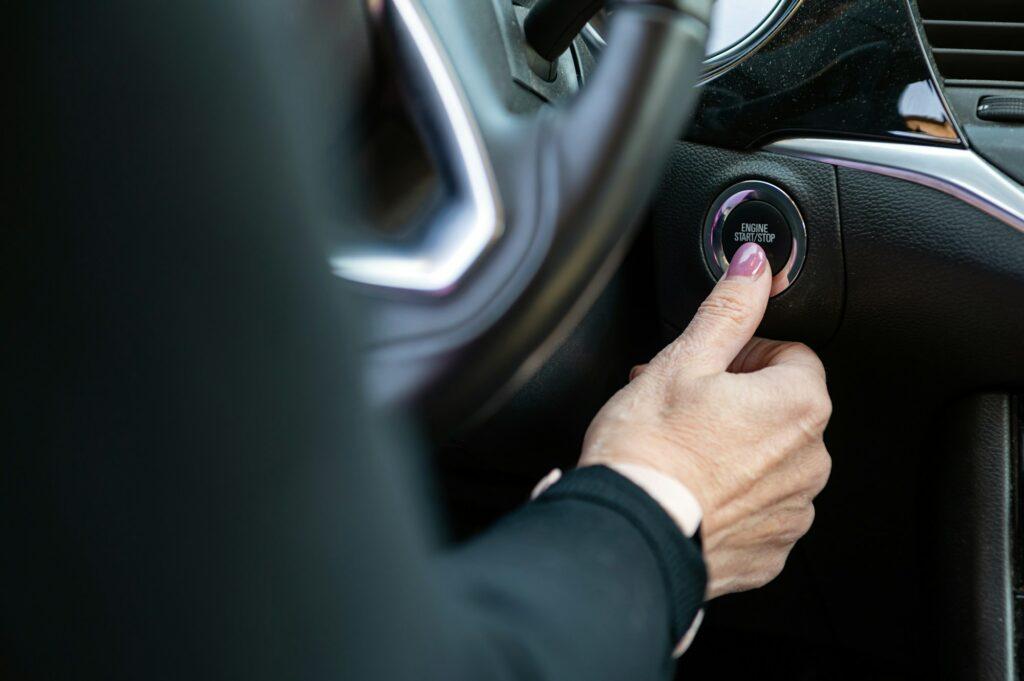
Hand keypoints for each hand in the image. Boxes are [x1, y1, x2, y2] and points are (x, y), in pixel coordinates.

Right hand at [579, 243, 831, 598]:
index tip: (705, 369)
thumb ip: (729, 308)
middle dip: (737, 400)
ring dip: (735, 448)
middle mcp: (811, 461)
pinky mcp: (769, 550)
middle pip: (780, 407)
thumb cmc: (649, 449)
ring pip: (769, 458)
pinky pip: (758, 508)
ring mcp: (792, 511)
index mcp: (799, 405)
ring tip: (680, 450)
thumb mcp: (684, 360)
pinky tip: (689, 488)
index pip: (790, 354)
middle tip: (683, 406)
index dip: (743, 355)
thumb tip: (755, 266)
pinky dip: (730, 496)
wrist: (627, 533)